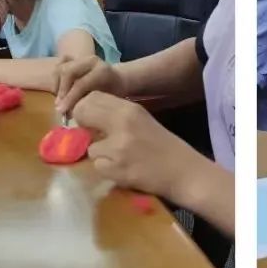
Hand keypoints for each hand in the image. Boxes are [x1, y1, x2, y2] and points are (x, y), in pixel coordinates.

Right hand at [54, 56, 125, 116]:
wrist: (117, 80)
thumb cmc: (112, 95)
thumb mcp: (105, 101)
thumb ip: (89, 104)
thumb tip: (69, 114)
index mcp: (102, 71)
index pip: (81, 83)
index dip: (70, 98)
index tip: (62, 112)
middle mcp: (92, 61)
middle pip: (68, 72)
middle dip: (62, 91)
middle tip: (60, 107)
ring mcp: (83, 58)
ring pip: (62, 67)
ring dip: (58, 85)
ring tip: (60, 100)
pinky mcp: (76, 58)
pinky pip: (60, 64)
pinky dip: (57, 76)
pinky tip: (60, 89)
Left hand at [73, 90, 202, 201]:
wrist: (182, 170)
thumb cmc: (162, 144)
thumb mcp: (141, 119)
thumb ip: (116, 114)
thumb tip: (88, 114)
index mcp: (129, 109)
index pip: (93, 97)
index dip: (86, 107)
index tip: (90, 118)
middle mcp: (122, 123)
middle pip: (84, 114)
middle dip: (84, 126)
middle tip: (94, 136)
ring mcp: (119, 147)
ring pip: (90, 147)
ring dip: (100, 154)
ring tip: (117, 157)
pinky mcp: (117, 169)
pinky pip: (98, 167)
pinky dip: (106, 169)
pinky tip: (122, 169)